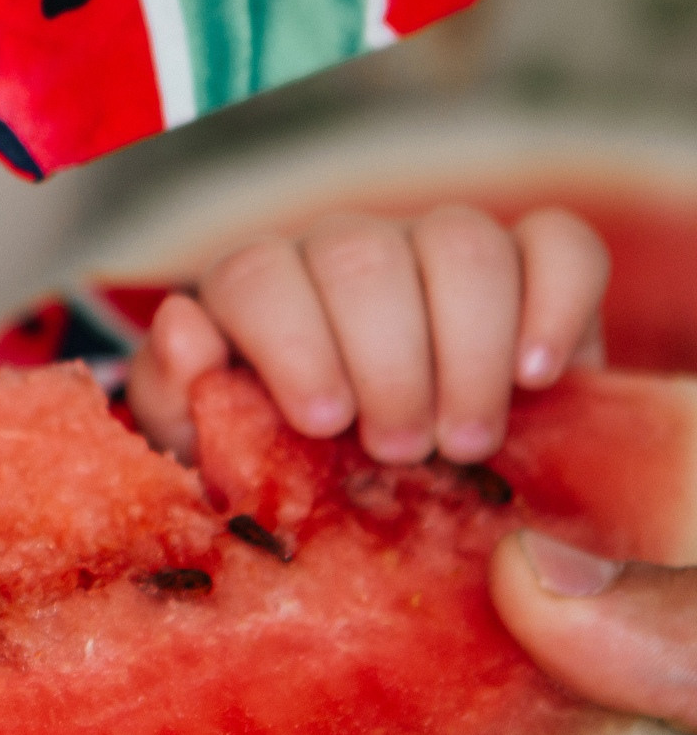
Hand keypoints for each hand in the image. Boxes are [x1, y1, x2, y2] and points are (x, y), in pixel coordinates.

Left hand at [127, 206, 608, 463]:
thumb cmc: (282, 469)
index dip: (291, 343)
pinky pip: (559, 244)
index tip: (324, 422)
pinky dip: (556, 303)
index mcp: (257, 288)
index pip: (257, 274)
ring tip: (465, 442)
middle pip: (361, 260)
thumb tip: (182, 323)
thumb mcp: (209, 453)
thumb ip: (176, 394)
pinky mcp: (532, 265)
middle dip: (386, 362)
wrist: (383, 490)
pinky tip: (542, 378)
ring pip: (460, 244)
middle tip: (402, 451)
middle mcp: (344, 251)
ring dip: (468, 349)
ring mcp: (437, 247)